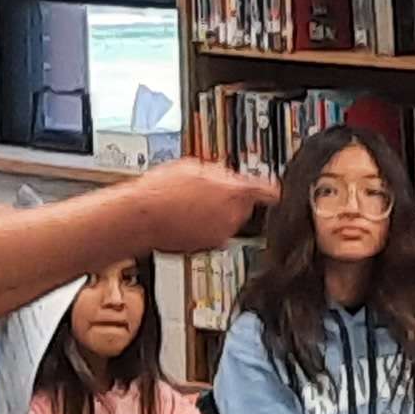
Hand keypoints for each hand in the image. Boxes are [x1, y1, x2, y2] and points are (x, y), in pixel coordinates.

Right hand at [120, 156, 271, 255]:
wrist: (140, 218)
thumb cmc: (161, 191)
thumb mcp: (194, 166)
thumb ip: (220, 173)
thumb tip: (227, 176)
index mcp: (234, 193)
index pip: (267, 191)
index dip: (270, 189)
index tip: (274, 189)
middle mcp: (232, 217)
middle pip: (244, 206)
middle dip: (231, 199)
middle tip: (207, 191)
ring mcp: (220, 235)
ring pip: (228, 221)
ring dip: (216, 213)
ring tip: (189, 204)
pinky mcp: (207, 247)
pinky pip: (213, 234)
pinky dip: (204, 227)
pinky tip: (184, 217)